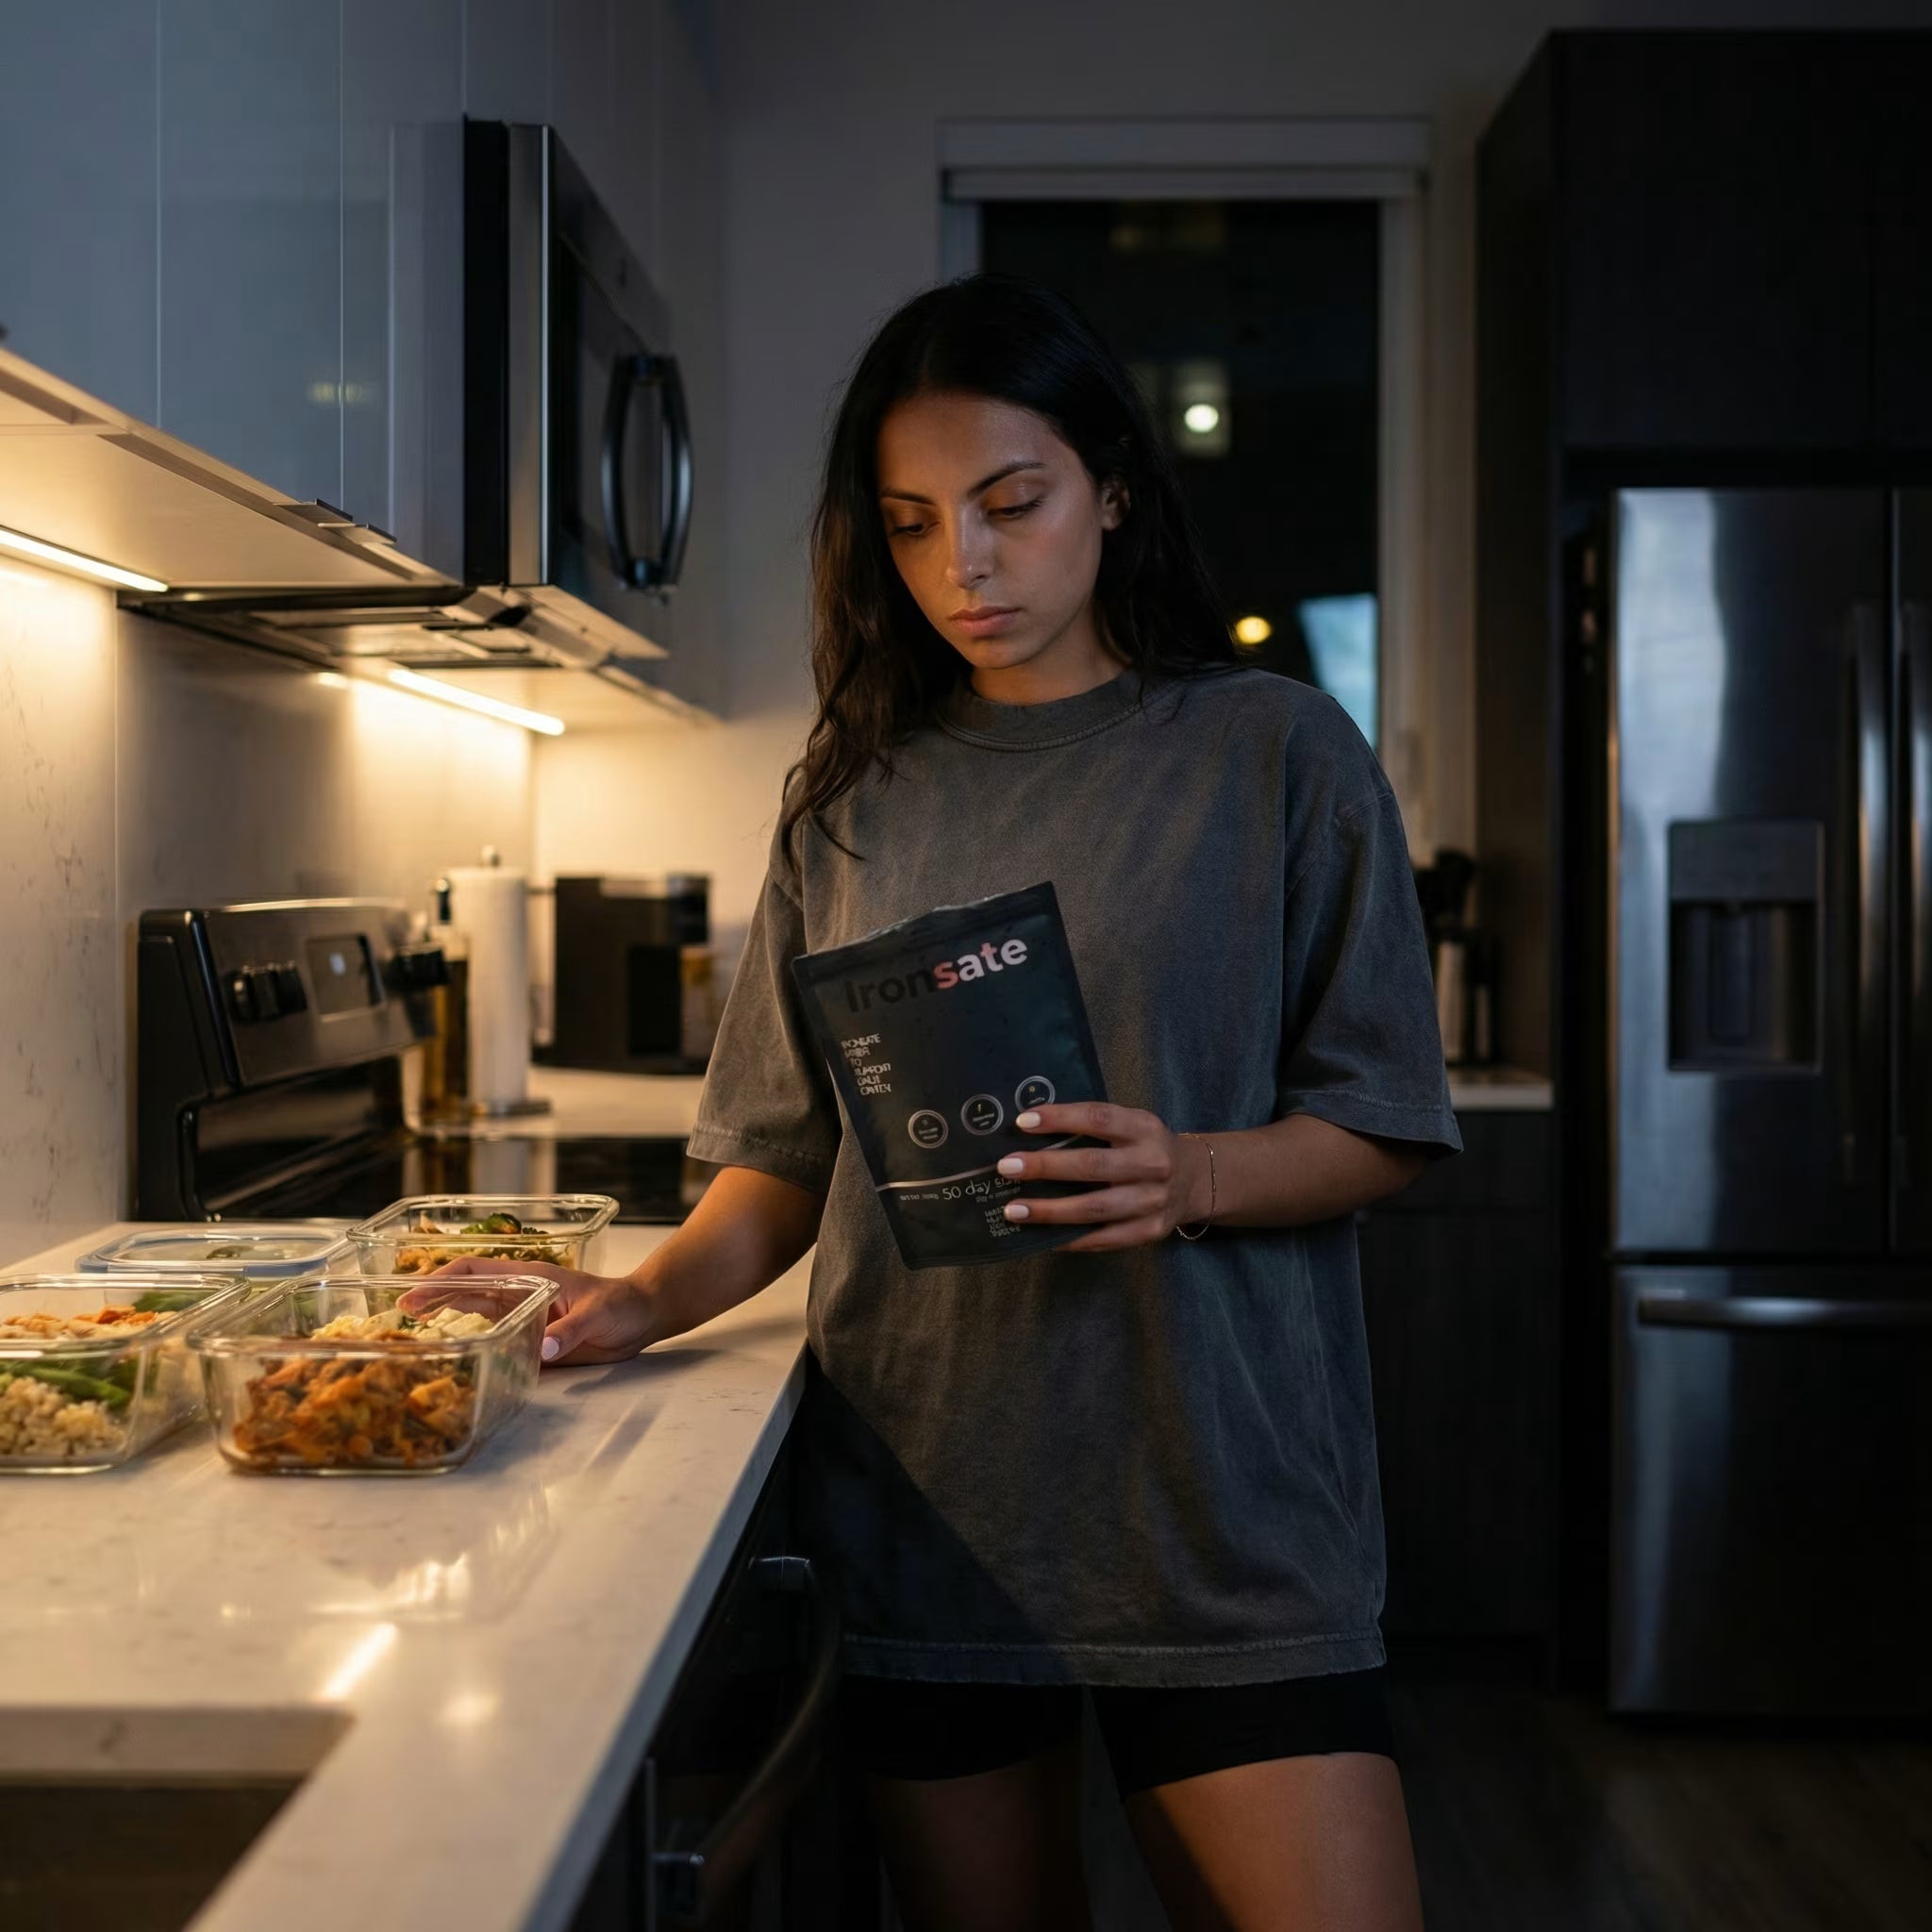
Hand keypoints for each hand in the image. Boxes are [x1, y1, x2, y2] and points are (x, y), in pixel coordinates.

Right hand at [398, 1256, 662, 1365]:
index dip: (444, 1281)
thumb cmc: (623, 1304)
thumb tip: (543, 1348)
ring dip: (446, 1317)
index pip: (477, 1272)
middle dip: (433, 1298)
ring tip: (413, 1330)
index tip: (415, 1294)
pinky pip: (498, 1339)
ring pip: (476, 1314)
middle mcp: (521, 1293)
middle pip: (467, 1292)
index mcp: (531, 1277)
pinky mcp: (532, 1338)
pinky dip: (475, 1344)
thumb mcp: (600, 1313)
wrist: (642, 1317)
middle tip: (400, 1312)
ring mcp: (525, 1315)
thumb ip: (572, 1330)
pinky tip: (455, 1355)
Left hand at [994, 1102, 1209, 1252]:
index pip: (1099, 1119)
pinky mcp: (1149, 1231)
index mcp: (1145, 1128)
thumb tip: (1029, 1129)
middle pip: (1094, 1166)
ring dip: (1050, 1210)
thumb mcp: (1131, 1124)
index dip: (1061, 1118)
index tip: (1023, 1121)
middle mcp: (1153, 1163)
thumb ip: (1092, 1127)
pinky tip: (1041, 1237)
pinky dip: (1069, 1239)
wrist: (1194, 1180)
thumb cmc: (1144, 1147)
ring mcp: (1153, 1201)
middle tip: (1007, 1167)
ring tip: (1014, 1209)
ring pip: (1095, 1208)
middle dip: (1046, 1166)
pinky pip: (1103, 1239)